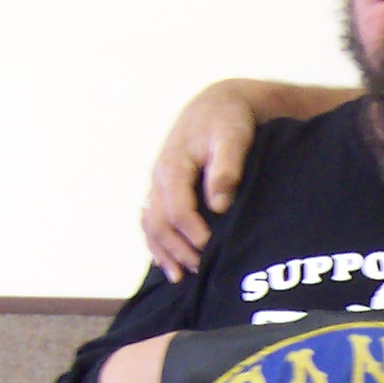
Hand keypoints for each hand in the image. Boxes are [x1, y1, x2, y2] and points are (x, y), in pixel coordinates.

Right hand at [143, 82, 260, 280]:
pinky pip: (151, 221)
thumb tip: (219, 204)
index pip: (176, 208)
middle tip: (203, 268)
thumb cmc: (228, 121)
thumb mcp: (232, 137)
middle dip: (179, 248)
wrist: (219, 106)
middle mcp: (160, 176)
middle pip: (159, 222)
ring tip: (182, 276)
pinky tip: (170, 265)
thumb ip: (226, 169)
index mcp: (173, 165)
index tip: (211, 249)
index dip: (192, 232)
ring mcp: (159, 184)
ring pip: (151, 224)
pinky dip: (158, 244)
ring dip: (164, 252)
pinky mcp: (164, 190)